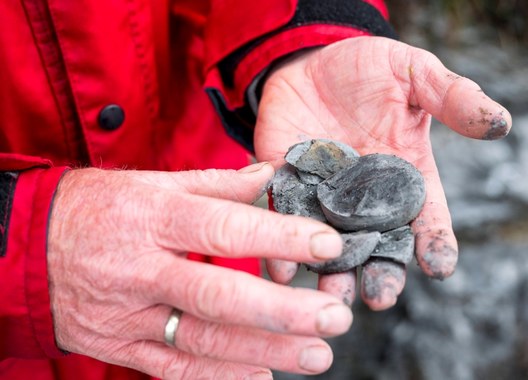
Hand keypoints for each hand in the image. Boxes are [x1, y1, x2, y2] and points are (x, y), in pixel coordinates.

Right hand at [48, 164, 352, 378]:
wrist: (29, 248)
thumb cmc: (99, 208)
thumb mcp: (151, 183)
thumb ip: (215, 183)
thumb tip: (269, 174)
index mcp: (155, 218)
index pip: (224, 227)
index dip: (278, 237)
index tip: (328, 245)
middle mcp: (144, 268)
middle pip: (219, 293)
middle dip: (283, 310)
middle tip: (336, 317)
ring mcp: (132, 314)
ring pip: (203, 339)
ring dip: (264, 350)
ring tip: (316, 355)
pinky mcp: (121, 346)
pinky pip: (172, 369)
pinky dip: (218, 378)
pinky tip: (262, 378)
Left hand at [255, 36, 511, 309]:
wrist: (311, 60)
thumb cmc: (369, 68)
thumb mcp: (414, 73)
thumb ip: (452, 97)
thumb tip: (502, 122)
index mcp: (406, 177)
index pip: (427, 218)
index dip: (436, 243)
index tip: (440, 266)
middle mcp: (367, 199)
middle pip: (380, 247)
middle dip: (381, 274)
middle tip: (380, 298)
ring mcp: (325, 198)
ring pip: (332, 247)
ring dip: (332, 275)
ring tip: (332, 299)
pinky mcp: (285, 188)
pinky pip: (283, 222)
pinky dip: (282, 247)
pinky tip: (284, 269)